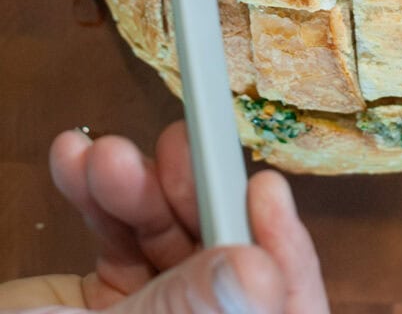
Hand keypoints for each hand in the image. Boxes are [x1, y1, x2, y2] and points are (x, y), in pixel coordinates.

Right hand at [0, 121, 328, 313]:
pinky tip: (75, 160)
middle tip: (177, 146)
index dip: (283, 250)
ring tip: (102, 156)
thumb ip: (182, 308)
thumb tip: (259, 269)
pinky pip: (121, 237)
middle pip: (223, 257)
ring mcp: (152, 312)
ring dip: (137, 186)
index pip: (283, 308)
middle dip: (198, 195)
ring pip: (169, 237)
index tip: (264, 189)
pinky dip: (99, 197)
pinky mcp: (111, 299)